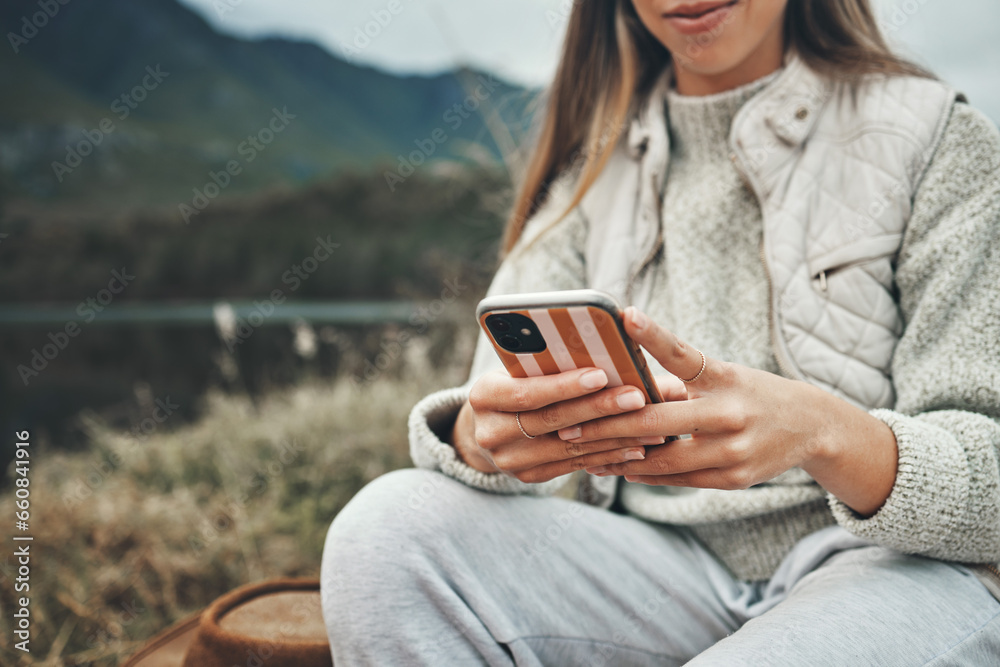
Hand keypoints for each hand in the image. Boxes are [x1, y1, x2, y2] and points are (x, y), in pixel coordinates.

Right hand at [451, 366, 683, 482]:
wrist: (485, 426)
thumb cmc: (512, 382)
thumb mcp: (516, 368)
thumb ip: (547, 361)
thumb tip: (604, 346)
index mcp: (484, 396)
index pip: (526, 392)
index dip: (564, 385)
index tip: (601, 374)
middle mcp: (491, 433)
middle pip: (553, 421)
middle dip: (598, 408)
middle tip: (636, 397)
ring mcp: (509, 460)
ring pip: (569, 446)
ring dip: (614, 436)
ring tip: (650, 425)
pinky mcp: (528, 477)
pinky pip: (574, 465)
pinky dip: (608, 455)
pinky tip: (637, 446)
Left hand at [563, 308, 897, 515]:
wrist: (811, 427)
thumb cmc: (752, 392)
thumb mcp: (721, 375)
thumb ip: (674, 380)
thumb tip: (621, 385)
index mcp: (725, 378)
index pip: (683, 354)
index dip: (653, 335)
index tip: (626, 314)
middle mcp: (730, 414)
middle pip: (656, 423)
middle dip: (607, 426)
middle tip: (567, 424)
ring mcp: (733, 452)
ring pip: (662, 460)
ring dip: (618, 456)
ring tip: (581, 452)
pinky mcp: (733, 480)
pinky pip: (677, 479)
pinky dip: (645, 472)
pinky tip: (615, 467)